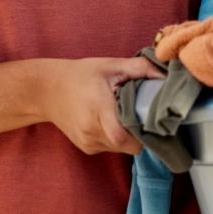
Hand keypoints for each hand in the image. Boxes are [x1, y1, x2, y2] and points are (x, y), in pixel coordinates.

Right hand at [40, 56, 163, 155]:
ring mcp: (88, 143)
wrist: (47, 90)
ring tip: (125, 116)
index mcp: (98, 108)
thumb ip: (140, 68)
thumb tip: (165, 75)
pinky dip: (116, 138)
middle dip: (139, 133)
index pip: (124, 136)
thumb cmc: (81, 75)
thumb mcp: (110, 65)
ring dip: (128, 136)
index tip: (151, 120)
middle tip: (142, 115)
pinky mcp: (86, 149)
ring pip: (121, 148)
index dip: (142, 133)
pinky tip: (111, 121)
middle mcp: (91, 130)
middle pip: (127, 144)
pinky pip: (110, 148)